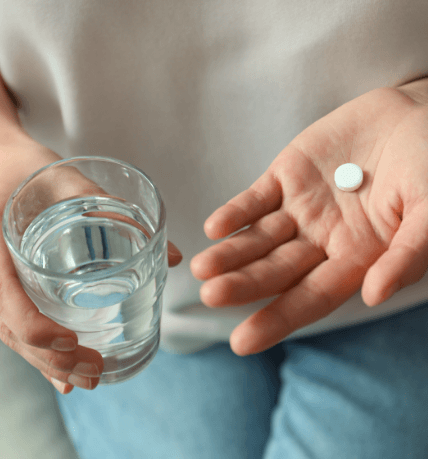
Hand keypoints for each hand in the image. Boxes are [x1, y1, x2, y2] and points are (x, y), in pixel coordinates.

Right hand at [0, 137, 182, 394]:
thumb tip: (175, 256)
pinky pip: (15, 324)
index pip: (5, 302)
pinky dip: (38, 351)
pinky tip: (63, 371)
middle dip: (51, 359)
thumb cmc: (29, 169)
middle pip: (12, 330)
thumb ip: (116, 212)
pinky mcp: (8, 286)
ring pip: (13, 335)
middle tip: (94, 373)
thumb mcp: (67, 182)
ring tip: (88, 379)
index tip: (72, 342)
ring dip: (47, 363)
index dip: (35, 329)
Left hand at [191, 76, 427, 355]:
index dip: (278, 319)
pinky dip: (236, 212)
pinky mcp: (287, 176)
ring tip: (203, 267)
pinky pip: (256, 198)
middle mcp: (323, 240)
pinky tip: (214, 227)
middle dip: (244, 284)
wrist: (421, 112)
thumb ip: (409, 254)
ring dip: (231, 253)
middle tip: (211, 297)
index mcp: (357, 257)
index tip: (243, 341)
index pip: (311, 297)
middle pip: (276, 270)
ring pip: (259, 238)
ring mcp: (301, 208)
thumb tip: (375, 296)